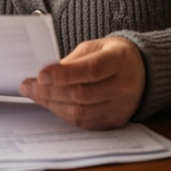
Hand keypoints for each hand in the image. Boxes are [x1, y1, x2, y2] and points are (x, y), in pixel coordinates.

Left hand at [19, 36, 144, 129]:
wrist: (142, 70)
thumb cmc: (112, 55)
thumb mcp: (95, 47)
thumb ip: (73, 61)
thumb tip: (45, 77)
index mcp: (120, 60)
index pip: (92, 70)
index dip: (64, 74)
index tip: (40, 75)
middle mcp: (124, 86)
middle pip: (83, 95)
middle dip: (50, 92)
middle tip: (28, 87)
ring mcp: (121, 106)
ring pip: (81, 113)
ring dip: (53, 105)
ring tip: (35, 95)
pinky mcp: (116, 121)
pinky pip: (85, 123)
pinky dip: (64, 114)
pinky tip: (51, 104)